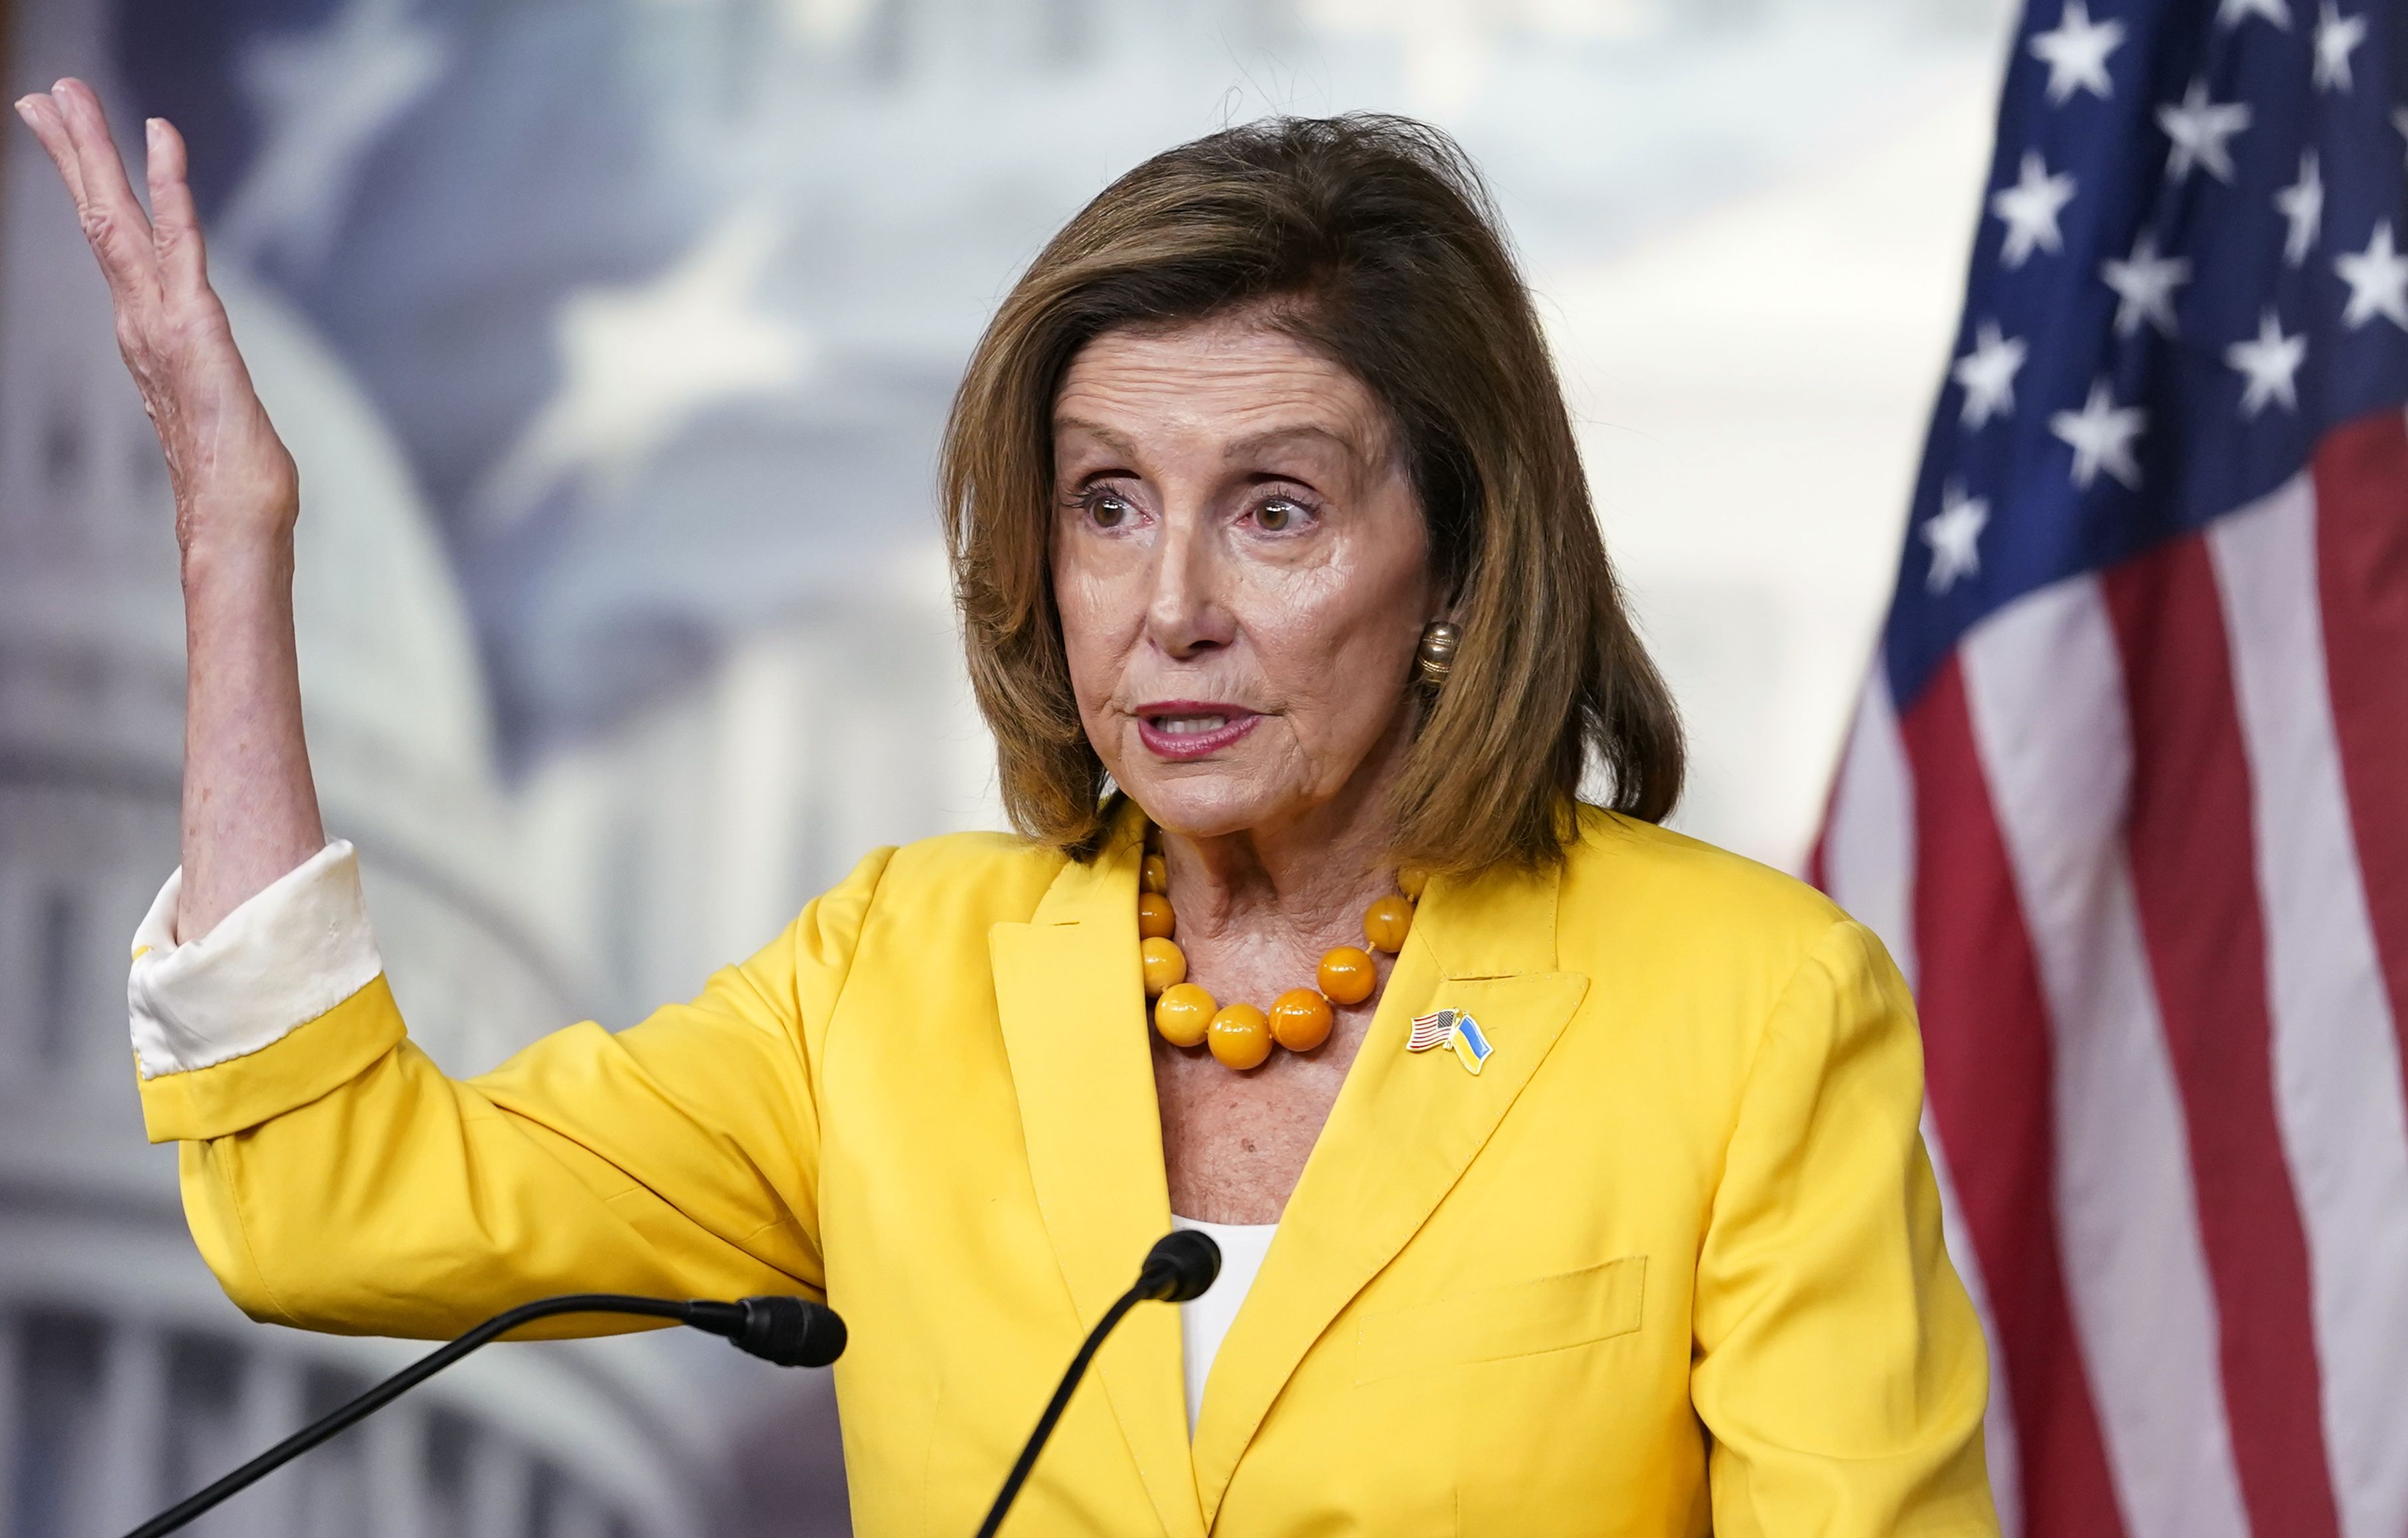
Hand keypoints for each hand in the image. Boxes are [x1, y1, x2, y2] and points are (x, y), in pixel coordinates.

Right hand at [14, 79, 298, 560]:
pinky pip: (181, 241)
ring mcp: (162, 321)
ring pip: (121, 218)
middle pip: (99, 219)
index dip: (90, 189)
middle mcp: (142, 320)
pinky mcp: (196, 326)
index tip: (68, 141)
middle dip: (74, 153)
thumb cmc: (232, 483)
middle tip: (47, 94)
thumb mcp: (213, 418)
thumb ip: (201, 396)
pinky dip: (171, 187)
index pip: (112, 246)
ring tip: (71, 95)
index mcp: (147, 336)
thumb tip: (204, 405)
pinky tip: (161, 139)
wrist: (236, 524)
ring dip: (97, 152)